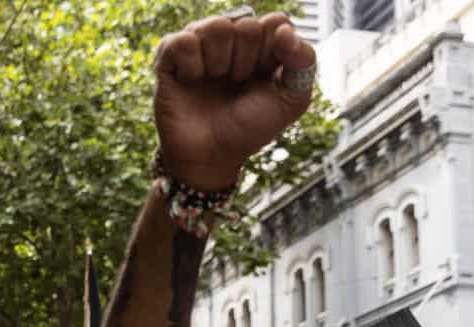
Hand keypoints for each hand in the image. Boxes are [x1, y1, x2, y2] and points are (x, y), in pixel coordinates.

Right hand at [153, 11, 315, 190]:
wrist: (210, 157)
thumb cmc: (248, 130)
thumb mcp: (291, 101)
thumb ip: (304, 62)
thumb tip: (284, 30)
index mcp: (261, 48)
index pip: (275, 22)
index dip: (273, 50)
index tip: (266, 76)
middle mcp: (230, 43)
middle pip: (246, 24)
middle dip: (245, 60)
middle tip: (236, 83)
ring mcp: (200, 48)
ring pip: (215, 26)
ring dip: (219, 61)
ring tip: (214, 81)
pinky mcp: (169, 59)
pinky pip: (182, 41)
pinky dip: (191, 65)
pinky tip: (190, 80)